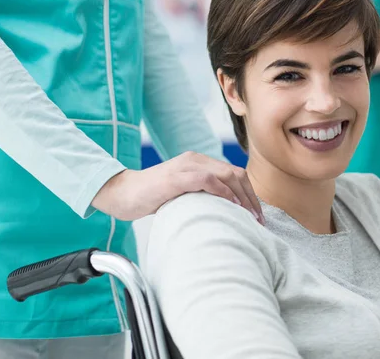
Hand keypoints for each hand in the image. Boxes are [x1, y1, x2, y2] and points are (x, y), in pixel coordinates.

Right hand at [91, 152, 263, 223]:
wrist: (121, 193)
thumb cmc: (150, 198)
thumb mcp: (182, 194)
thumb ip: (201, 196)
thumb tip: (224, 215)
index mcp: (198, 162)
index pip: (234, 174)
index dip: (249, 194)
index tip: (256, 214)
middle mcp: (195, 160)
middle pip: (236, 174)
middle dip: (251, 197)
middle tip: (258, 219)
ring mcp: (186, 166)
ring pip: (227, 175)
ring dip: (242, 197)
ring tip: (250, 217)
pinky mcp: (177, 176)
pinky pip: (208, 180)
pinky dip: (224, 192)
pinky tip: (232, 206)